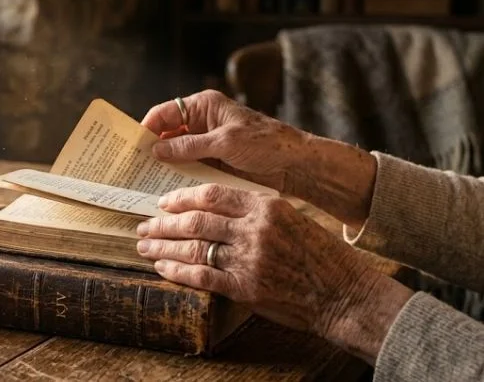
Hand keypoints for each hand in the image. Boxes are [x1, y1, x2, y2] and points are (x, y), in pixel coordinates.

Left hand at [136, 183, 412, 363]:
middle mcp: (255, 230)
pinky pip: (201, 276)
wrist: (343, 292)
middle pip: (196, 221)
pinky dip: (178, 272)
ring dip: (164, 247)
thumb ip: (254, 212)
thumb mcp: (290, 218)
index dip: (183, 198)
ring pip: (193, 248)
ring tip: (145, 245)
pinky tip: (163, 268)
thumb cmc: (319, 255)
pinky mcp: (245, 288)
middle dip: (164, 223)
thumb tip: (213, 211)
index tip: (165, 202)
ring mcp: (249, 259)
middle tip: (144, 225)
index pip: (213, 195)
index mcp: (266, 206)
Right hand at [142, 90, 305, 193]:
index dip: (147, 127)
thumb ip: (189, 146)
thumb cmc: (266, 144)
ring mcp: (206, 144)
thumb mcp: (224, 142)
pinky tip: (165, 189)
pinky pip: (188, 168)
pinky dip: (177, 176)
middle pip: (166, 133)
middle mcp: (202, 122)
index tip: (131, 146)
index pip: (165, 113)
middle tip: (131, 166)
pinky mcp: (212, 163)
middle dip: (151, 148)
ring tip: (143, 180)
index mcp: (204, 106)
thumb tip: (156, 150)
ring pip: (175, 153)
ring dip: (163, 165)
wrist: (296, 165)